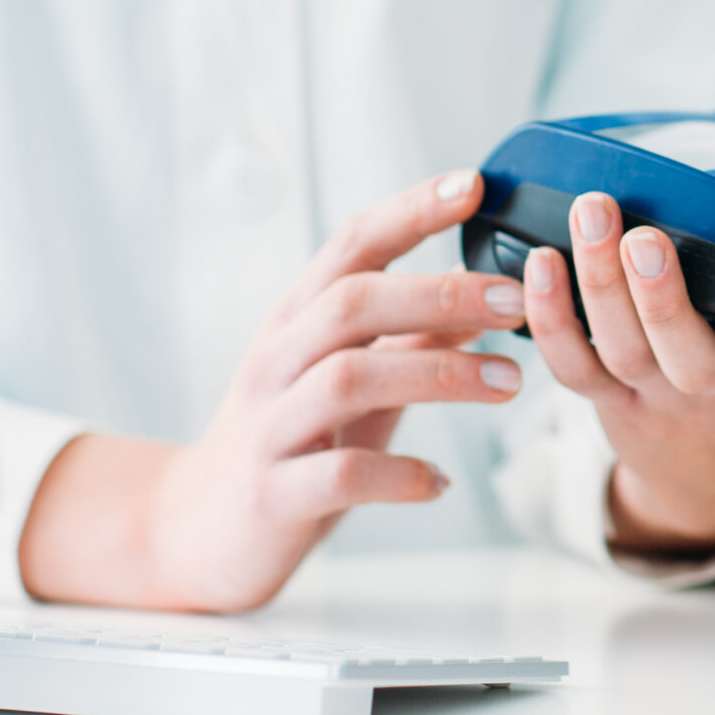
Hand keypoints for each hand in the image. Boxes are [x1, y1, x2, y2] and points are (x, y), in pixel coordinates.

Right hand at [18, 171, 528, 611]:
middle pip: (351, 303)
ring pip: (349, 380)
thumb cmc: (291, 440)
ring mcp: (272, 426)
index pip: (350, 245)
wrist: (199, 530)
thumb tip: (486, 297)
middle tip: (515, 300)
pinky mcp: (275, 494)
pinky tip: (438, 482)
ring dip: (438, 374)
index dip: (409, 211)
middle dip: (439, 293)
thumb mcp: (351, 376)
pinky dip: (398, 474)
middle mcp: (278, 360)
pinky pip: (340, 474)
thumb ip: (412, 337)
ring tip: (508, 383)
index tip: (472, 184)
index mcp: (297, 320)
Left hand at [523, 192, 714, 555]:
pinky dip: (548, 316)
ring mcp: (648, 394)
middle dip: (653, 291)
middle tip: (637, 230)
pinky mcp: (605, 394)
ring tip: (588, 217)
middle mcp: (705, 387)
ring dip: (591, 286)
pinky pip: (571, 363)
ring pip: (615, 349)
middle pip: (675, 349)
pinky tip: (537, 264)